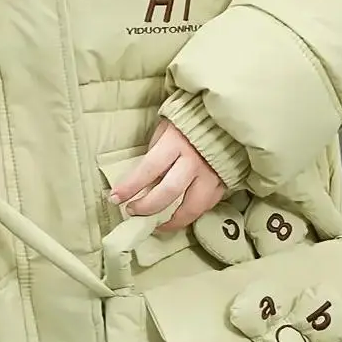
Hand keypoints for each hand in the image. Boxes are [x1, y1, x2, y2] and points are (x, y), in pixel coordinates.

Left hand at [108, 119, 226, 234]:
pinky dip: (192, 214)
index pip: (148, 169)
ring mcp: (212, 174)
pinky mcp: (224, 182)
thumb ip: (156, 152)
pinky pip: (207, 205)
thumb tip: (145, 179)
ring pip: (191, 208)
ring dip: (171, 221)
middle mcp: (194, 161)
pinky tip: (180, 215)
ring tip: (158, 225)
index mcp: (176, 142)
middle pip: (168, 193)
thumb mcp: (166, 128)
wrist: (225, 117)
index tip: (115, 198)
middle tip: (133, 211)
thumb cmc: (190, 120)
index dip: (130, 186)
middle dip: (147, 207)